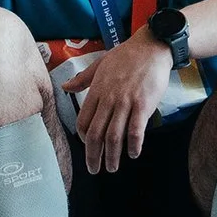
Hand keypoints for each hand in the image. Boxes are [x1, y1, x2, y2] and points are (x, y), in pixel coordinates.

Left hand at [70, 27, 169, 173]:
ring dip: (112, 156)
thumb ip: (82, 79)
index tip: (87, 146)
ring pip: (114, 136)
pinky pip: (136, 130)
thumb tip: (64, 87)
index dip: (82, 138)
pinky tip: (133, 154)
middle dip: (93, 155)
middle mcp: (109, 99)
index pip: (83, 120)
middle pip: (95, 133)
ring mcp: (126, 103)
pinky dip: (133, 145)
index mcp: (97, 90)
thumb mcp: (100, 64)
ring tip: (112, 168)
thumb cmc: (126, 55)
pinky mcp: (143, 105)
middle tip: (94, 169)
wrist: (152, 47)